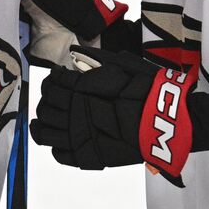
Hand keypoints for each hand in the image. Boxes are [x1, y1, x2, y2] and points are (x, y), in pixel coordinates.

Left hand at [29, 48, 208, 185]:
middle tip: (57, 99)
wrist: (164, 121)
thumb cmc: (147, 90)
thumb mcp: (123, 65)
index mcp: (79, 88)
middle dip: (48, 101)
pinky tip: (63, 138)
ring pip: (44, 132)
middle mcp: (73, 112)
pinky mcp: (85, 156)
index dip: (53, 81)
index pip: (52, 83)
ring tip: (50, 120)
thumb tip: (75, 51)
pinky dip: (56, 145)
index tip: (60, 79)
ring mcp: (77, 136)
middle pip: (45, 106)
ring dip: (43, 123)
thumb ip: (96, 59)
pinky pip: (58, 153)